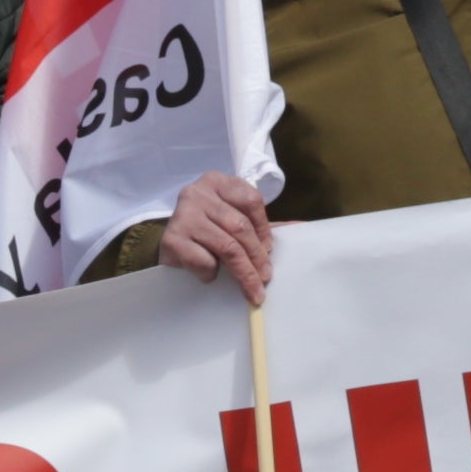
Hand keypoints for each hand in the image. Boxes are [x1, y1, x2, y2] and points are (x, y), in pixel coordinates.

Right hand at [158, 170, 276, 303]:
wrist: (169, 244)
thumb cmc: (207, 230)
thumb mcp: (233, 219)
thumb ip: (261, 224)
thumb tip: (302, 228)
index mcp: (217, 181)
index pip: (251, 200)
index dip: (264, 229)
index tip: (269, 251)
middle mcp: (197, 192)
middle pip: (240, 226)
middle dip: (257, 257)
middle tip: (265, 278)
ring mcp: (183, 214)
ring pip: (226, 246)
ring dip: (244, 272)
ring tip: (253, 290)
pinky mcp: (171, 239)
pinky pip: (203, 261)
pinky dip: (212, 273)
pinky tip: (211, 276)